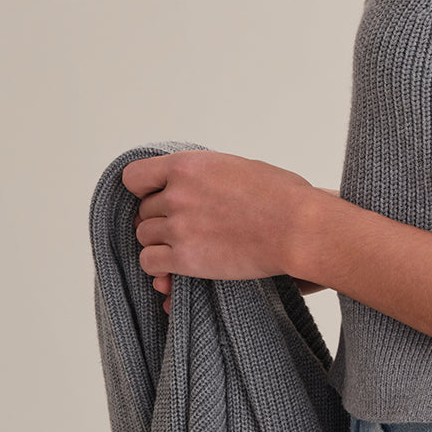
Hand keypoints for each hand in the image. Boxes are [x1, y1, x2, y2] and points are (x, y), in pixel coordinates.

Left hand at [121, 150, 313, 313]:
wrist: (297, 228)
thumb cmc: (280, 196)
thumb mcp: (236, 166)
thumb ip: (204, 174)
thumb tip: (190, 184)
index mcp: (188, 165)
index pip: (134, 177)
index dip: (144, 189)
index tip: (157, 197)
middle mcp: (177, 194)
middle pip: (143, 211)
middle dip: (160, 218)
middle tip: (185, 226)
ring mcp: (179, 226)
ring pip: (144, 237)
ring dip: (161, 242)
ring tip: (186, 245)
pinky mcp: (185, 258)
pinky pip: (150, 262)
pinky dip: (159, 266)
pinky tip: (178, 264)